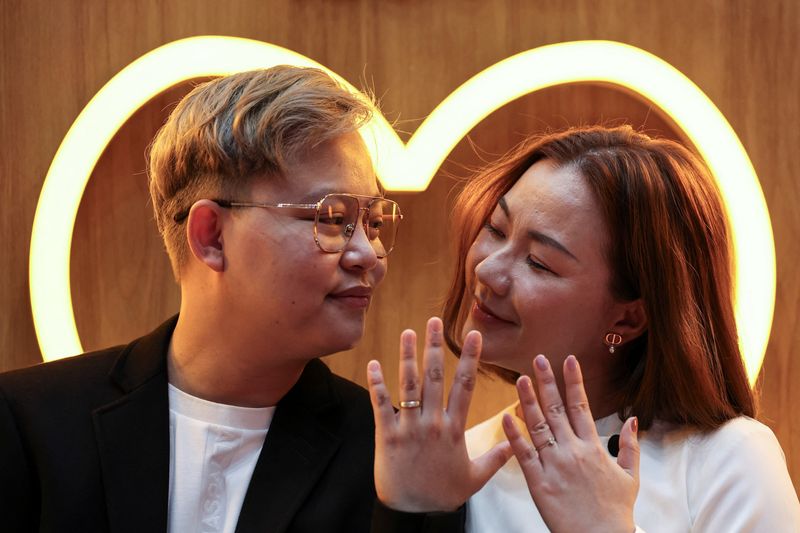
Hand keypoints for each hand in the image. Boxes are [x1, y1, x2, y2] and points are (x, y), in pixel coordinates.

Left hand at [367, 317, 512, 511]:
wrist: (414, 513)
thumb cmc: (443, 495)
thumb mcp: (475, 478)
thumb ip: (496, 457)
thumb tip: (515, 441)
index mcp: (454, 428)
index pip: (465, 386)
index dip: (471, 358)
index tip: (475, 336)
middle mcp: (432, 422)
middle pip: (435, 377)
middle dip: (435, 346)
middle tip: (434, 321)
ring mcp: (409, 427)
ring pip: (408, 385)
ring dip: (407, 356)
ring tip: (408, 332)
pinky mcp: (387, 435)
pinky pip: (380, 405)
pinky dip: (376, 384)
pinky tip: (374, 364)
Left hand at [502, 354, 638, 532]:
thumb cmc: (615, 511)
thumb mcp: (631, 476)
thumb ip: (630, 445)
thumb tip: (633, 420)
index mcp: (593, 447)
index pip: (581, 405)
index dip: (573, 381)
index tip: (568, 360)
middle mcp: (572, 450)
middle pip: (556, 409)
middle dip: (547, 382)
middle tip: (538, 359)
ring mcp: (554, 465)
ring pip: (537, 426)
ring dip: (527, 401)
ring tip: (520, 379)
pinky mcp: (538, 481)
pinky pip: (524, 454)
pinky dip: (514, 435)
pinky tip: (506, 416)